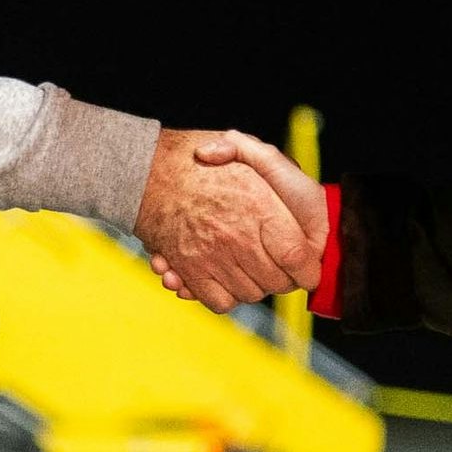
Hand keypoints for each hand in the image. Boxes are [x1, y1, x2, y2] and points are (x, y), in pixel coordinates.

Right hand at [135, 128, 324, 309]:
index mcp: (260, 207)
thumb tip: (299, 190)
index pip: (300, 258)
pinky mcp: (190, 272)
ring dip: (254, 285)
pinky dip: (225, 295)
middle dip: (282, 277)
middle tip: (275, 263)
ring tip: (247, 264)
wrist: (143, 171)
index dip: (309, 270)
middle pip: (278, 282)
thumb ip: (274, 167)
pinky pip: (221, 302)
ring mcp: (212, 257)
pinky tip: (224, 276)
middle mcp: (238, 237)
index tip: (306, 268)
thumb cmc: (195, 158)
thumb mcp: (242, 149)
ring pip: (251, 294)